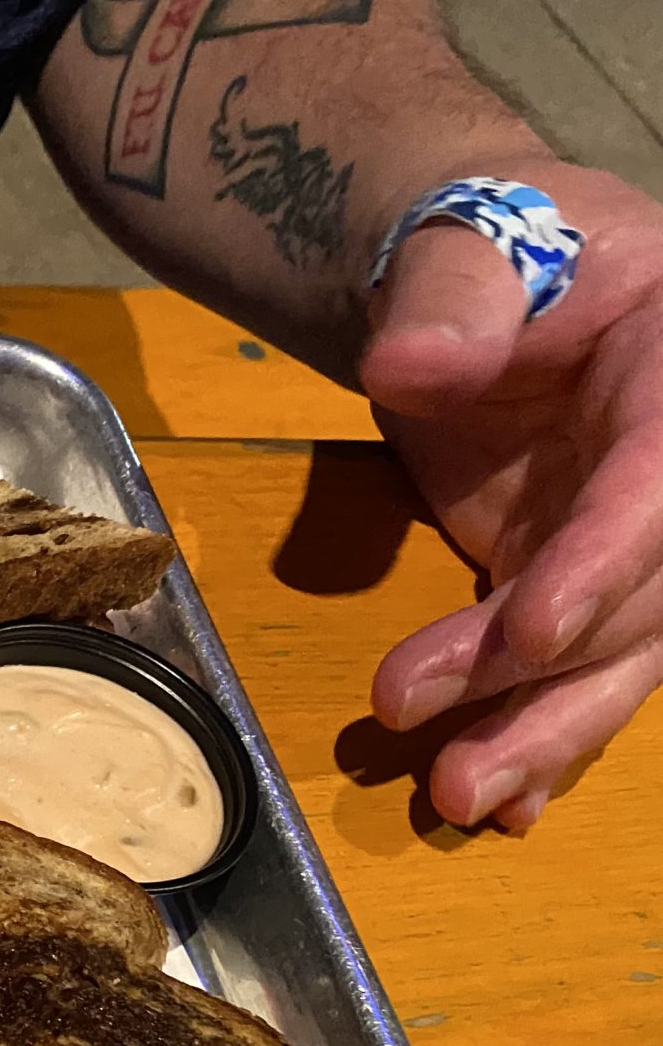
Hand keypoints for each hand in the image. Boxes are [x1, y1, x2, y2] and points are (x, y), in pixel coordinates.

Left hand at [361, 161, 662, 831]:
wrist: (480, 278)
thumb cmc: (490, 245)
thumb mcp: (468, 244)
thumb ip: (448, 298)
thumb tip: (408, 365)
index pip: (659, 479)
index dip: (604, 559)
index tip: (530, 629)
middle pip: (642, 590)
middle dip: (545, 674)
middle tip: (448, 748)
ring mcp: (632, 533)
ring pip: (616, 650)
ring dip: (542, 730)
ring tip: (462, 796)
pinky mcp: (580, 578)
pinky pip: (578, 664)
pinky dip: (545, 732)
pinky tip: (508, 802)